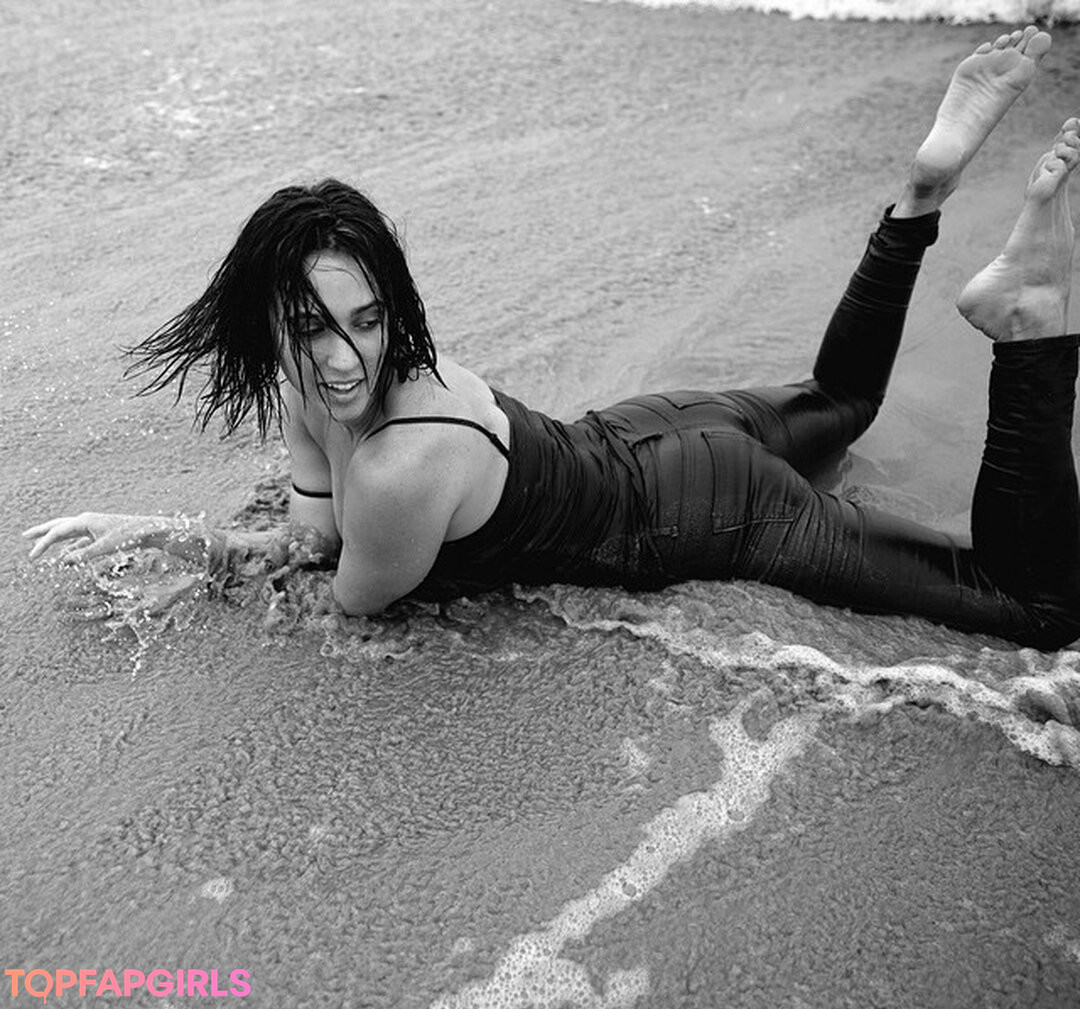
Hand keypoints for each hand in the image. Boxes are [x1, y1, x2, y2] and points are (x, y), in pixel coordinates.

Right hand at [22, 512, 184, 563]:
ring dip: (54, 539)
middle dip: (41, 532)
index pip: (57, 532)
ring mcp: (93, 526)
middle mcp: (86, 521)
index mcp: (85, 521)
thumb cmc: (128, 536)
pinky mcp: (100, 533)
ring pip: (68, 532)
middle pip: (58, 526)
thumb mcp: (105, 547)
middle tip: (24, 536)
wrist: (148, 530)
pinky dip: (70, 547)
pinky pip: (80, 540)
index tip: (32, 556)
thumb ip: (84, 555)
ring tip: (40, 544)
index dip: (43, 544)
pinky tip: (65, 555)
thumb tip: (64, 562)